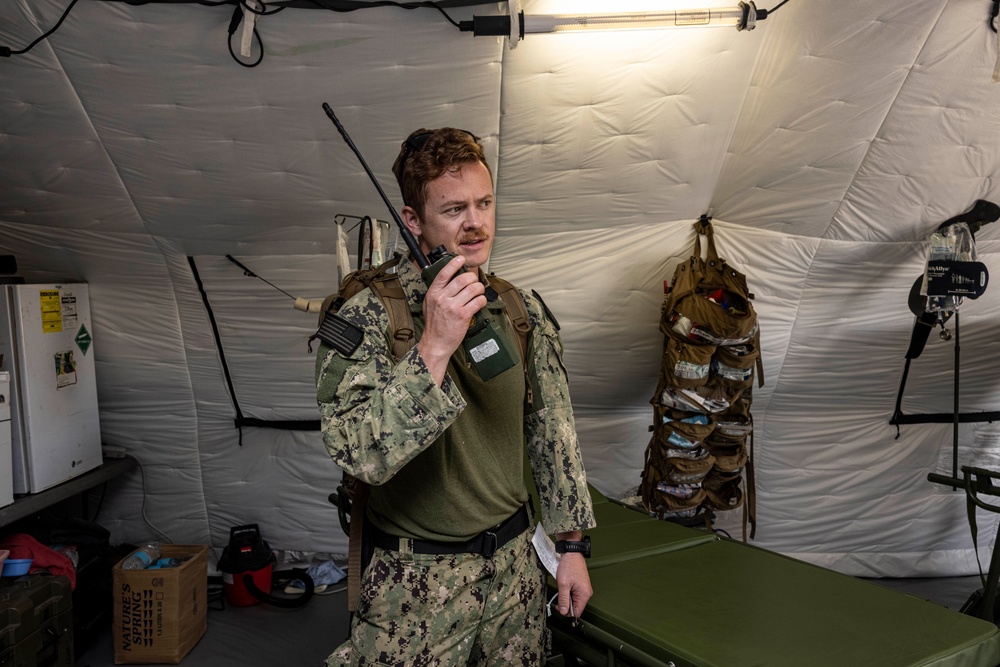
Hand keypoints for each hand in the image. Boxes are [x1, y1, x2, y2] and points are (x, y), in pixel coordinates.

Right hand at [417, 255, 486, 384]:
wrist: (435, 343)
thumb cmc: (433, 325)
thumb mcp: (429, 304)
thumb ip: (438, 292)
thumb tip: (450, 279)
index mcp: (433, 293)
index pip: (444, 273)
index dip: (454, 263)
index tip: (461, 259)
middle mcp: (442, 298)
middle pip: (462, 279)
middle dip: (472, 278)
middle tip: (474, 281)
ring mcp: (453, 307)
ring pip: (473, 289)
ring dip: (480, 288)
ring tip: (479, 292)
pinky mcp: (463, 315)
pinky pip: (478, 301)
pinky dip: (482, 300)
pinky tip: (480, 302)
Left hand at [555, 552, 591, 618]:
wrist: (571, 553)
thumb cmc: (569, 566)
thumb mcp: (563, 584)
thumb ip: (563, 599)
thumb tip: (563, 611)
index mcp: (584, 594)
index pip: (577, 612)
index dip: (567, 612)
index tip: (559, 607)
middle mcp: (586, 593)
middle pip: (576, 607)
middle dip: (566, 604)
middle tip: (559, 596)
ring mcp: (584, 589)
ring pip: (574, 600)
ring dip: (566, 597)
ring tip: (563, 588)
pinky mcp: (581, 585)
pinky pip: (574, 594)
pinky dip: (568, 592)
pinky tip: (565, 586)